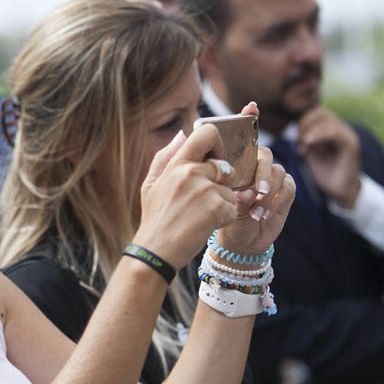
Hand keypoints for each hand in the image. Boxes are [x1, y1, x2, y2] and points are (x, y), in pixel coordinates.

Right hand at [135, 124, 237, 268]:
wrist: (155, 250)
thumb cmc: (154, 218)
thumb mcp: (151, 184)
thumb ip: (165, 156)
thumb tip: (182, 134)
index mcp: (177, 163)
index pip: (207, 133)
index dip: (218, 144)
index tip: (214, 160)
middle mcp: (191, 171)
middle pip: (225, 167)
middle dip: (221, 184)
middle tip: (204, 201)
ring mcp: (204, 189)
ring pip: (230, 191)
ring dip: (222, 205)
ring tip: (199, 218)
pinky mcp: (216, 208)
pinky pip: (233, 208)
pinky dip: (224, 219)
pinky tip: (204, 226)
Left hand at [215, 103, 296, 255]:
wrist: (236, 242)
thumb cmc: (218, 216)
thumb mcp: (205, 194)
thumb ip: (202, 169)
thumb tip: (186, 136)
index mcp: (234, 161)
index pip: (243, 134)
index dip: (248, 118)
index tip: (250, 108)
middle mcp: (254, 164)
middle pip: (263, 154)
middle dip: (259, 173)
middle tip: (253, 193)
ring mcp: (270, 177)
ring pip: (276, 171)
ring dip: (266, 191)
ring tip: (254, 209)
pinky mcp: (284, 191)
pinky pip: (287, 186)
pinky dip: (276, 200)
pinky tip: (262, 214)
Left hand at [297, 106, 360, 208]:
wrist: (340, 189)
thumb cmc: (323, 172)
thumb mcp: (309, 151)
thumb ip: (303, 138)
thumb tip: (289, 131)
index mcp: (330, 127)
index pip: (314, 111)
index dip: (301, 121)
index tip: (295, 138)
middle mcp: (339, 127)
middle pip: (318, 112)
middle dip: (303, 125)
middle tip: (299, 142)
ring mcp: (346, 134)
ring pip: (325, 119)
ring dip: (310, 131)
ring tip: (305, 147)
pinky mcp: (350, 144)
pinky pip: (335, 132)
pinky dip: (319, 135)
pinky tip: (308, 144)